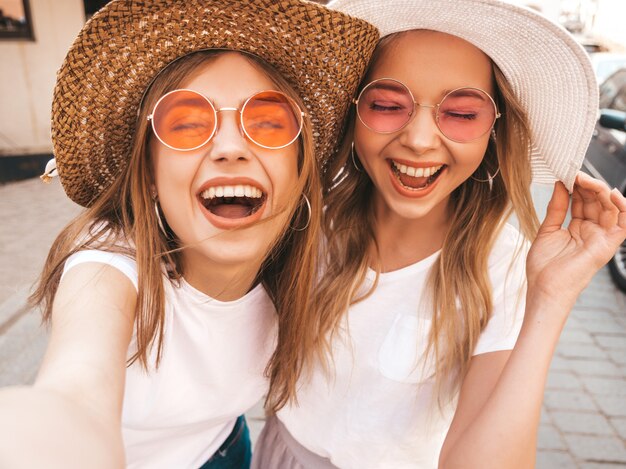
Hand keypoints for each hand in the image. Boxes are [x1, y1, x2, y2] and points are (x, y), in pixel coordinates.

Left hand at [526, 172, 625, 303]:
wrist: (544, 288)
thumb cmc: (543, 266)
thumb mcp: (547, 230)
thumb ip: (557, 208)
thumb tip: (560, 184)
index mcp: (577, 228)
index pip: (583, 201)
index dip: (577, 187)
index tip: (567, 174)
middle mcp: (592, 232)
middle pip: (597, 202)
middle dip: (588, 185)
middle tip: (574, 174)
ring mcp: (601, 238)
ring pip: (610, 208)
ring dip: (600, 191)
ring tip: (585, 180)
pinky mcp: (607, 246)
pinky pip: (624, 224)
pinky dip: (623, 208)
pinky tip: (612, 194)